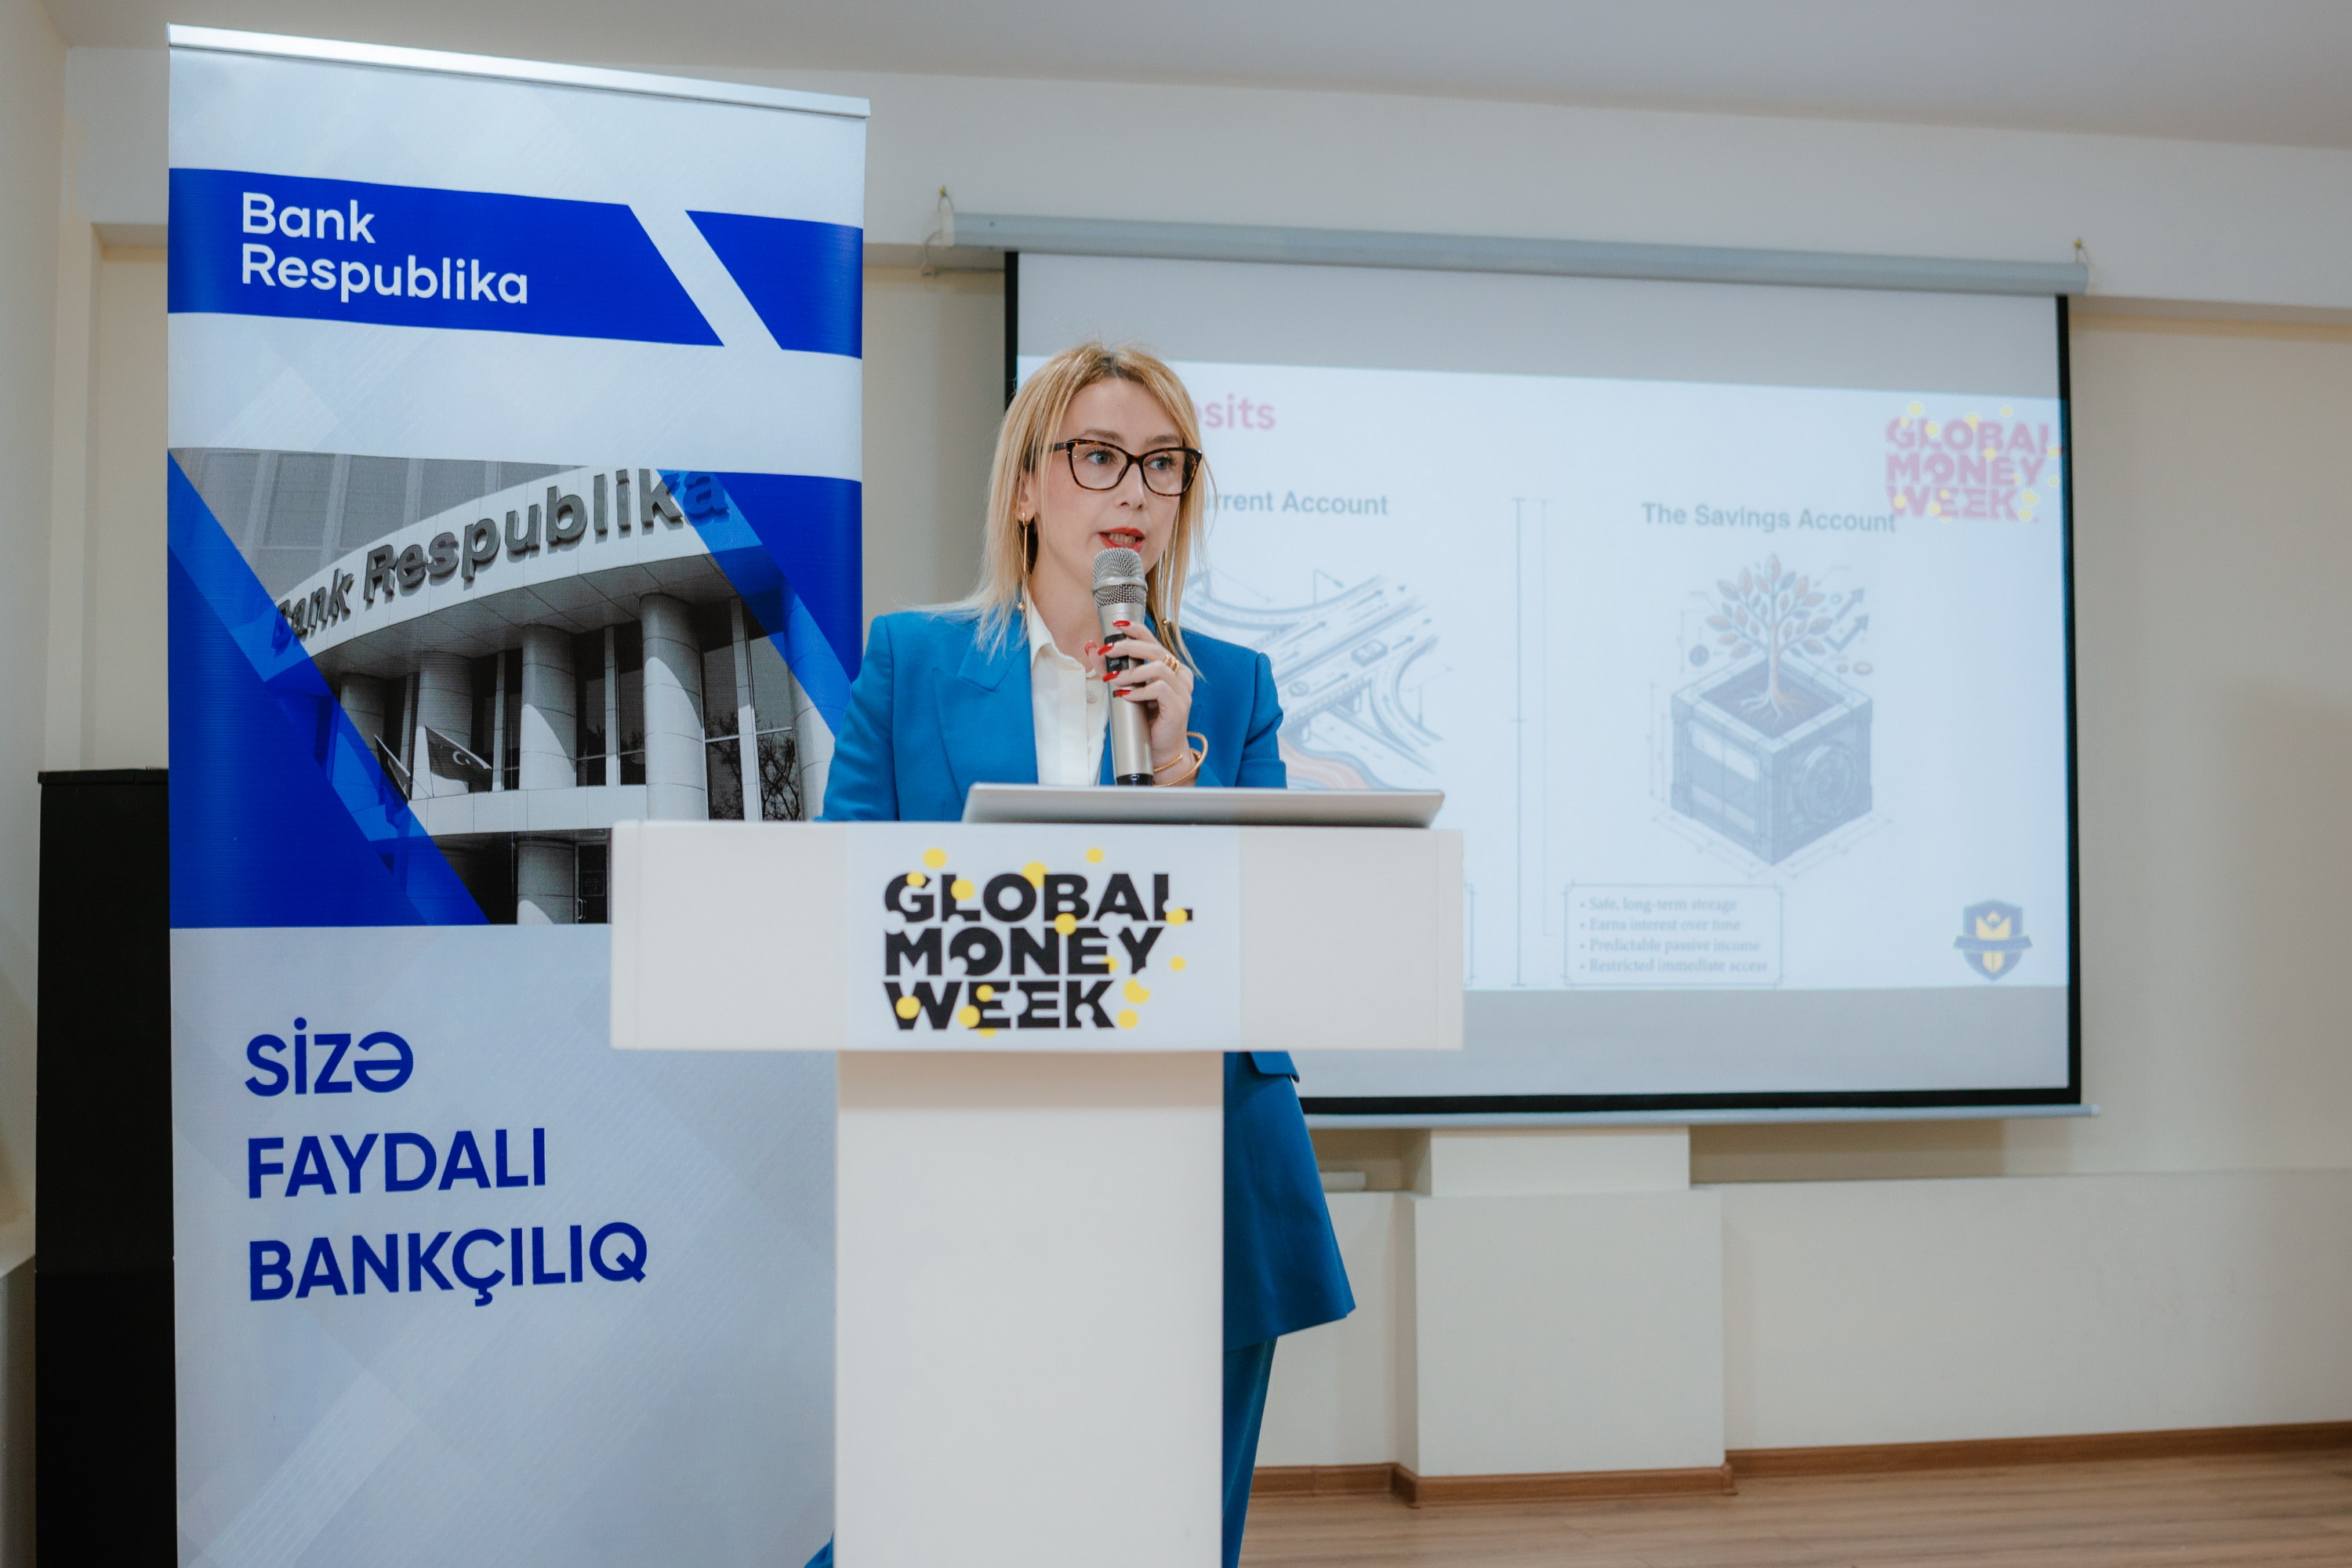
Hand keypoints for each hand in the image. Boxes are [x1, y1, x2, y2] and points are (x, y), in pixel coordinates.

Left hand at [1088, 628, 1195, 783]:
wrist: (1161, 750)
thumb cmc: (1146, 720)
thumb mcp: (1126, 689)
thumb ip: (1111, 669)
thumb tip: (1092, 648)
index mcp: (1170, 668)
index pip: (1154, 641)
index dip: (1137, 629)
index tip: (1118, 625)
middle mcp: (1180, 675)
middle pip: (1155, 650)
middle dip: (1129, 647)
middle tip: (1108, 651)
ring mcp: (1182, 690)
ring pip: (1158, 668)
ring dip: (1132, 672)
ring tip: (1115, 679)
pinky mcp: (1179, 705)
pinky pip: (1159, 689)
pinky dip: (1140, 691)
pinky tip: (1127, 696)